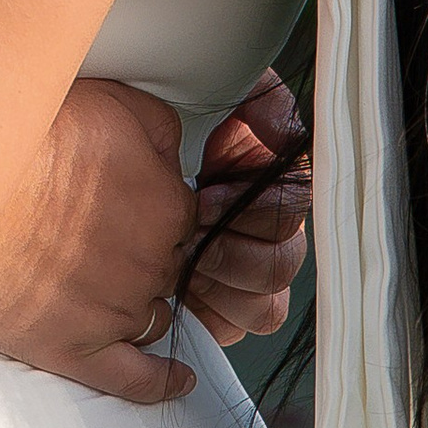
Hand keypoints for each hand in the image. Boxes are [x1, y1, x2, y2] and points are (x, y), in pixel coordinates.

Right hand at [0, 77, 199, 409]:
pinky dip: (160, 383)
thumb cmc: (26, 139)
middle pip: (169, 269)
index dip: (157, 214)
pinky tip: (176, 379)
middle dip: (144, 256)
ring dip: (139, 305)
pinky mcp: (72, 349)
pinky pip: (134, 380)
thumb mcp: (113, 102)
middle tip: (98, 238)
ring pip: (152, 317)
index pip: (185, 221)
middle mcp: (149, 264)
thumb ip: (162, 129)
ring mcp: (114, 312)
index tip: (128, 208)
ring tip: (102, 288)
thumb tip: (180, 155)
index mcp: (165, 206)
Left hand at [183, 70, 310, 345]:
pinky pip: (231, 329)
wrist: (133, 162)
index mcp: (278, 189)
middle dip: (230, 252)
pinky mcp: (222, 307)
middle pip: (282, 266)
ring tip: (183, 264)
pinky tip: (179, 289)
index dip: (252, 209)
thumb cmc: (181, 133)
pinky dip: (206, 314)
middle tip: (188, 236)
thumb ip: (265, 107)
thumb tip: (281, 133)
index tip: (205, 195)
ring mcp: (249, 277)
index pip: (293, 211)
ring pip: (265, 308)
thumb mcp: (227, 99)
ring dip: (220, 287)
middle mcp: (273, 237)